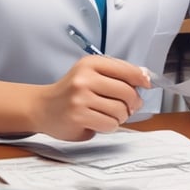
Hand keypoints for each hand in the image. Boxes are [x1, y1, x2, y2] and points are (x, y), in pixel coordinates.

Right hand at [32, 54, 151, 140]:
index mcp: (90, 64)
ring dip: (120, 116)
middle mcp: (84, 78)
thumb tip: (145, 76)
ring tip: (109, 114)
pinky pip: (110, 124)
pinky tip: (99, 121)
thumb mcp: (91, 73)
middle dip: (133, 102)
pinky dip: (110, 125)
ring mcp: (80, 98)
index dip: (141, 79)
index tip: (146, 84)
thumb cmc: (71, 92)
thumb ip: (117, 74)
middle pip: (127, 92)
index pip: (126, 70)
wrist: (43, 107)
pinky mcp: (78, 116)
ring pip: (120, 111)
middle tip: (129, 106)